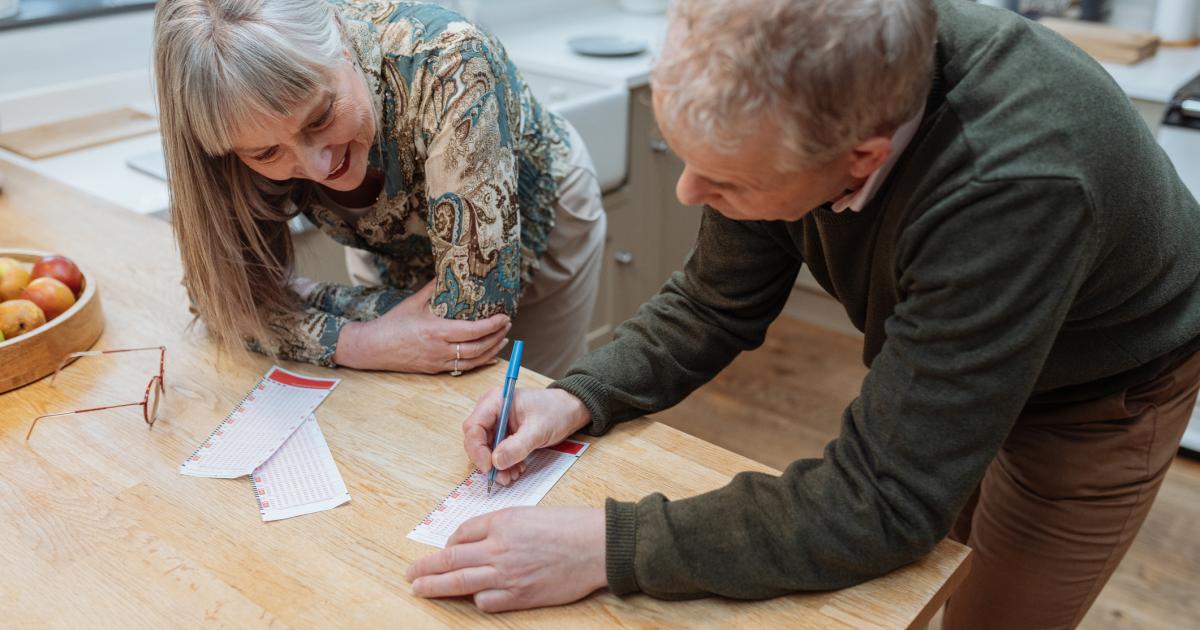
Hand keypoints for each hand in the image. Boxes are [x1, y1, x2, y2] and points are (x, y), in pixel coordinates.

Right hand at [333, 281, 510, 373]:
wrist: (373, 348)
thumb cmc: (392, 324)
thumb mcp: (414, 302)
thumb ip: (434, 288)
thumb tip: (449, 271)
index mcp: (436, 331)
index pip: (472, 331)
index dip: (492, 325)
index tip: (505, 317)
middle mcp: (440, 349)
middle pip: (478, 347)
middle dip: (497, 336)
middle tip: (508, 325)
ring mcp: (438, 362)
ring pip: (474, 360)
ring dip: (492, 350)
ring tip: (503, 339)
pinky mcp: (435, 370)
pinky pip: (464, 368)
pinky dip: (480, 362)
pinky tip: (490, 355)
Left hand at [407, 506, 606, 611]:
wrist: (597, 546)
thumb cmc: (569, 525)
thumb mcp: (529, 513)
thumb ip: (500, 526)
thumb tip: (474, 540)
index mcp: (502, 523)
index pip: (461, 534)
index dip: (448, 543)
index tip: (442, 550)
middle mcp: (499, 548)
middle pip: (451, 559)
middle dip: (426, 568)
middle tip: (410, 574)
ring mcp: (508, 574)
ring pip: (460, 582)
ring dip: (436, 587)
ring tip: (421, 589)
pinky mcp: (520, 595)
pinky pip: (486, 601)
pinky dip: (476, 598)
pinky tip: (473, 597)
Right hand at [463, 388, 590, 485]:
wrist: (570, 410)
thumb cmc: (555, 411)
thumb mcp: (538, 429)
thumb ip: (517, 446)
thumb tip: (496, 462)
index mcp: (495, 402)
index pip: (473, 427)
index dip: (477, 449)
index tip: (489, 467)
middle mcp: (491, 412)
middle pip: (476, 441)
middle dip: (487, 461)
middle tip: (501, 477)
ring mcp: (497, 424)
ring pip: (486, 450)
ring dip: (497, 466)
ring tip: (513, 476)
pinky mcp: (504, 435)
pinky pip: (497, 453)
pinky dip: (505, 464)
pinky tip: (517, 470)